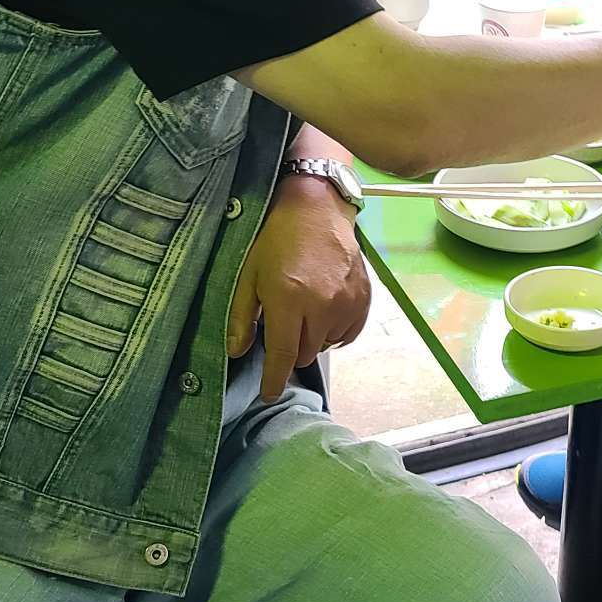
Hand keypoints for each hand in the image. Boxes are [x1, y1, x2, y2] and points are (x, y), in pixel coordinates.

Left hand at [227, 179, 371, 401]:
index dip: (274, 379)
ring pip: (327, 344)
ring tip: (304, 311)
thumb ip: (241, 316)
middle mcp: (322, 306)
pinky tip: (323, 311)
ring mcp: (347, 302)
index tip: (268, 393)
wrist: (317, 207)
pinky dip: (333, 330)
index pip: (283, 355)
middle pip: (306, 353)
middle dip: (291, 349)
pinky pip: (347, 333)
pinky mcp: (363, 298)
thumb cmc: (275, 239)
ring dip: (313, 338)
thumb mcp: (248, 274)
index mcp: (289, 299)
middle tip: (282, 326)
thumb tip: (237, 352)